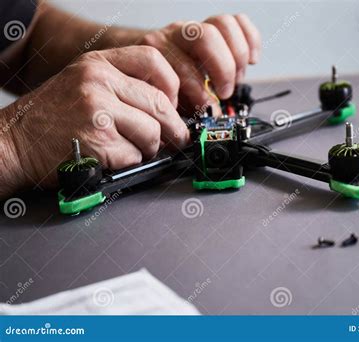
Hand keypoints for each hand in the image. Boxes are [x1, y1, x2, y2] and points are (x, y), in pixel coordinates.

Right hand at [2, 46, 188, 193]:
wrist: (14, 141)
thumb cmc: (51, 117)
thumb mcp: (84, 83)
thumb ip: (122, 86)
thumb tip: (169, 108)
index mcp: (98, 63)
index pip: (153, 60)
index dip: (172, 86)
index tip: (173, 104)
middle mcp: (98, 81)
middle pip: (160, 103)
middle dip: (173, 128)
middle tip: (176, 139)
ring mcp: (97, 110)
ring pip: (152, 132)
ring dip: (149, 149)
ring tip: (134, 149)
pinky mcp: (97, 141)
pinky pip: (135, 155)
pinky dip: (130, 163)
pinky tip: (113, 159)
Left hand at [117, 14, 261, 113]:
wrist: (148, 66)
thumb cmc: (160, 88)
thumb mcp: (165, 103)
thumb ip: (180, 112)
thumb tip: (201, 130)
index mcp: (158, 53)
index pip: (184, 67)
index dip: (200, 93)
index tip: (209, 111)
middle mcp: (176, 35)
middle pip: (205, 37)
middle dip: (222, 69)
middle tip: (225, 93)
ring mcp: (196, 27)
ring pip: (222, 25)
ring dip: (236, 56)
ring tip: (237, 79)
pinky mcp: (215, 25)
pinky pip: (238, 21)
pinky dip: (250, 40)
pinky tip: (251, 61)